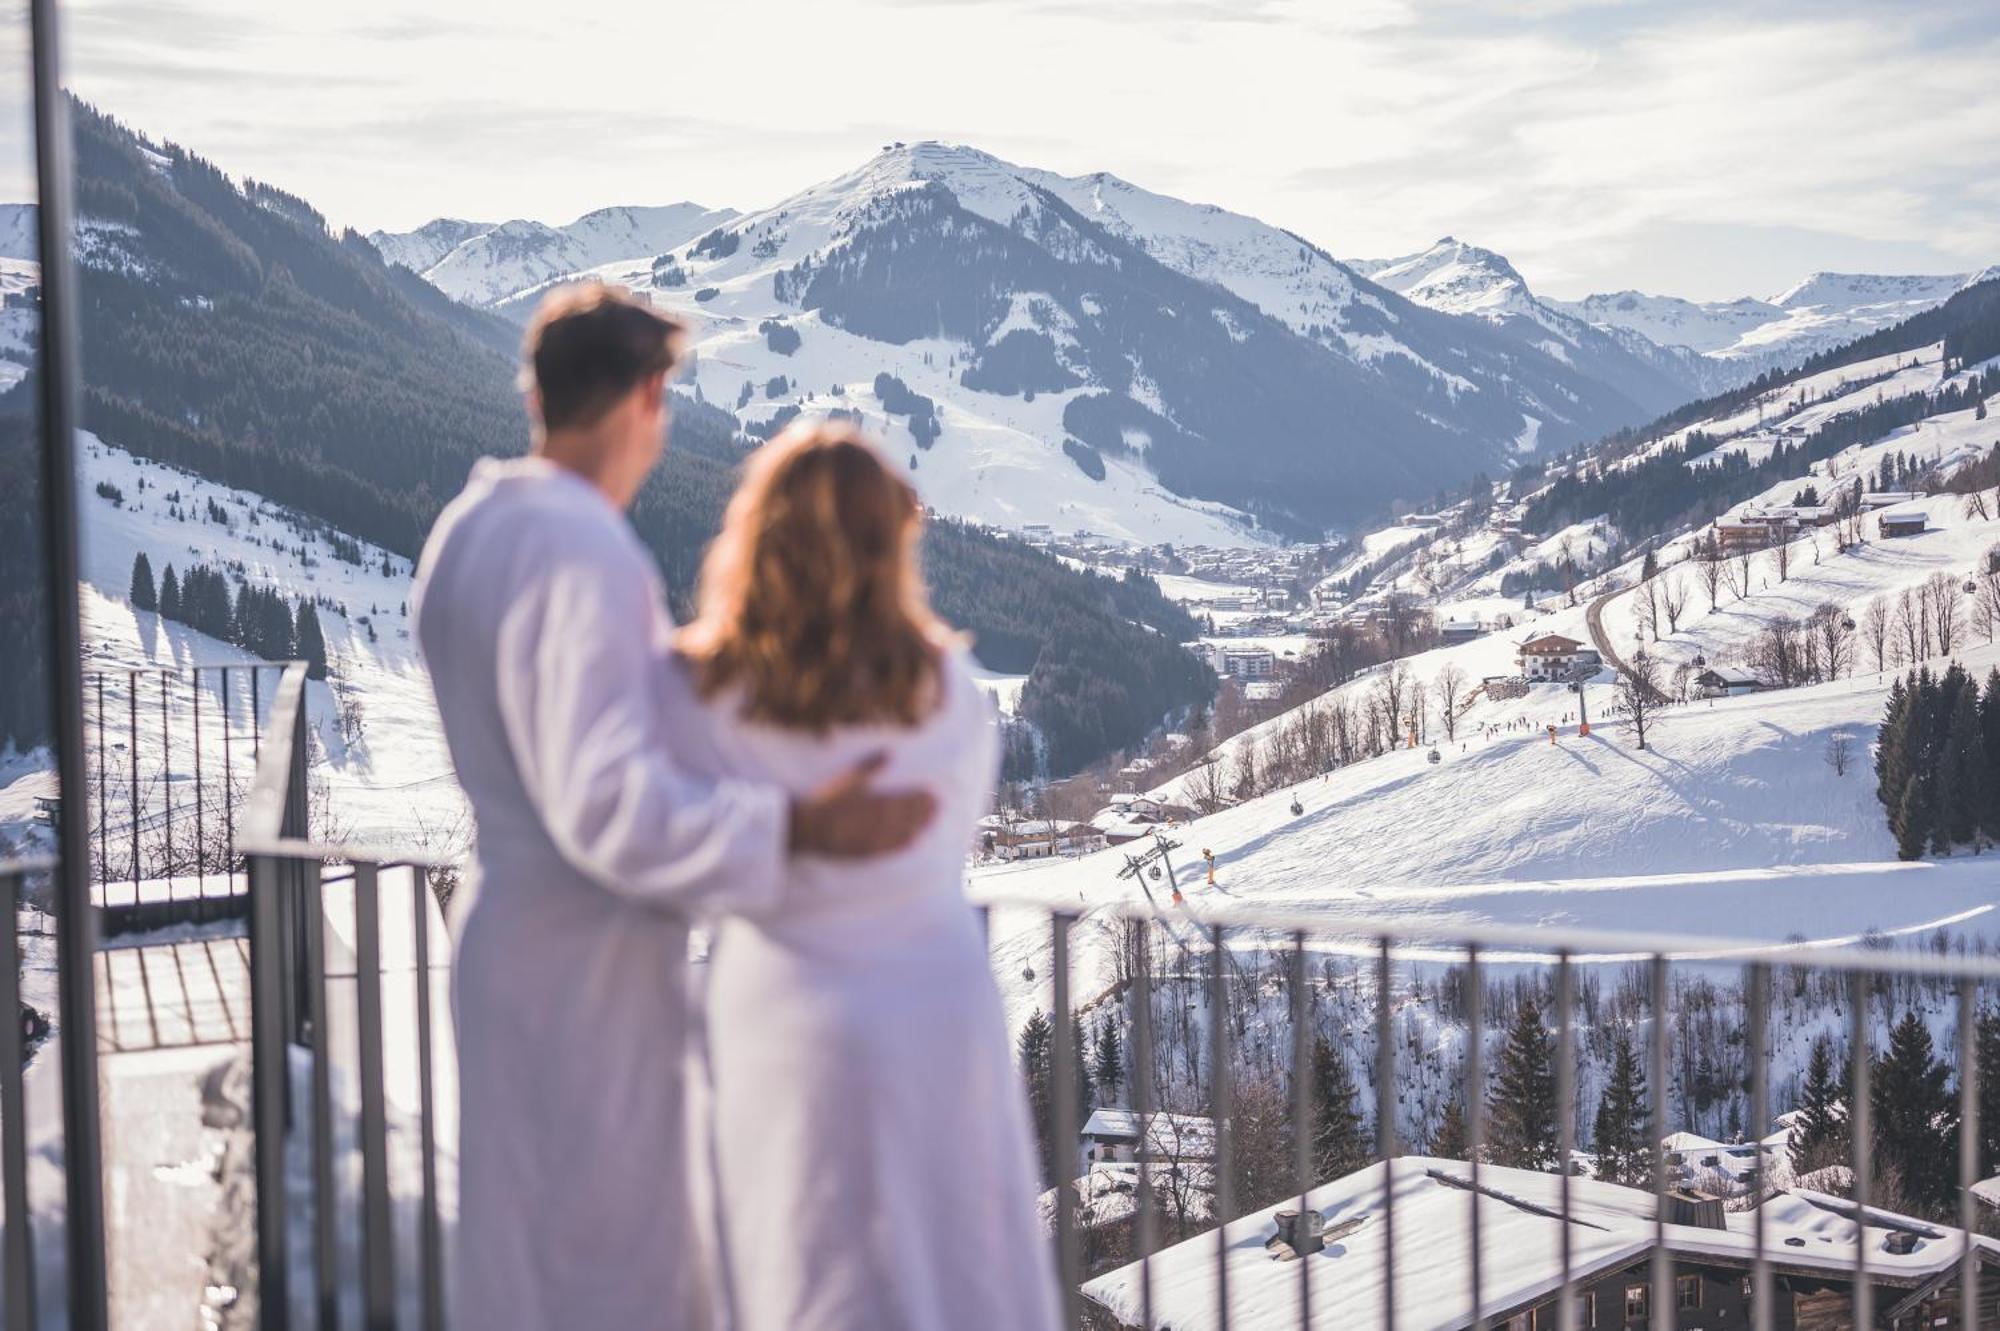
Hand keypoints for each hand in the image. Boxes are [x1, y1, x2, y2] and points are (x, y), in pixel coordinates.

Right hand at [788, 752, 936, 857]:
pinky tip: (914, 841)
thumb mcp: (848, 779)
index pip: (905, 799)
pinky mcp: (865, 852)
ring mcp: (874, 838)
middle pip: (907, 815)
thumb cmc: (825, 801)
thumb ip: (871, 767)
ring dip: (919, 826)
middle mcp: (879, 821)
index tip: (934, 793)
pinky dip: (903, 844)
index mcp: (876, 801)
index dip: (920, 797)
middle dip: (924, 811)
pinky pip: (889, 849)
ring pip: (903, 832)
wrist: (806, 829)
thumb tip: (890, 752)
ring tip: (932, 822)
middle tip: (939, 807)